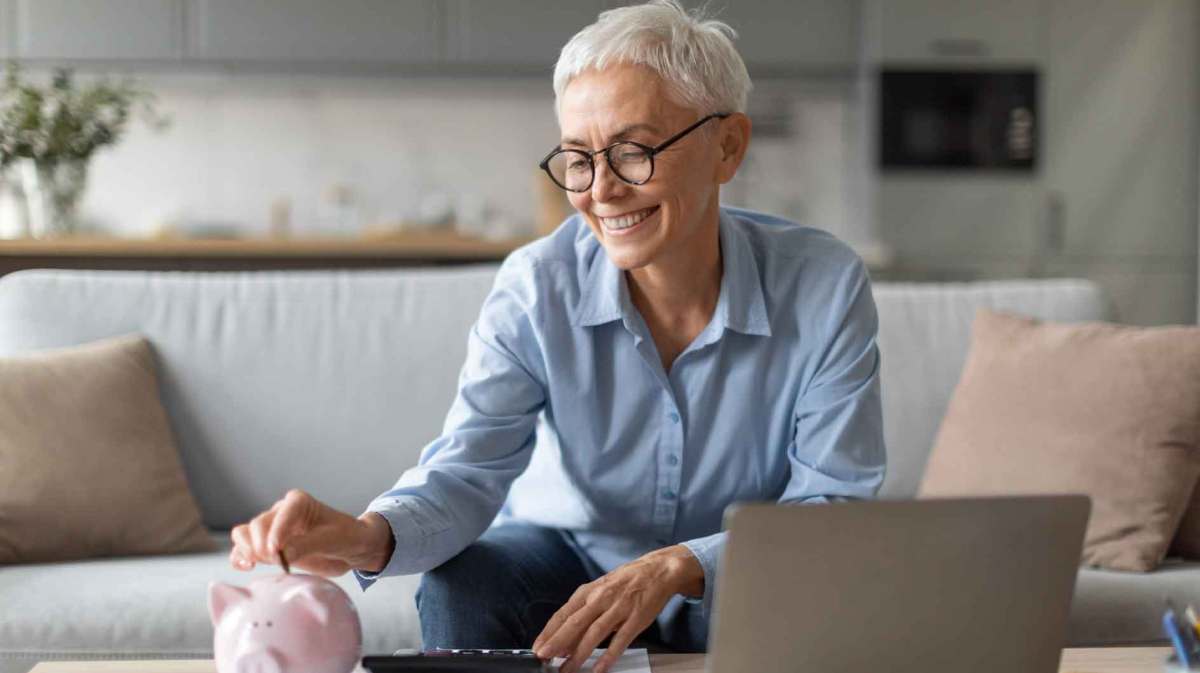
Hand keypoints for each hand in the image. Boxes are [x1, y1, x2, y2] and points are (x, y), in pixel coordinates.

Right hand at [229, 488, 394, 577]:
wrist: (352, 549)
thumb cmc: (346, 537)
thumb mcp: (332, 539)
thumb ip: (307, 545)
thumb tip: (281, 554)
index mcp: (299, 502)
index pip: (281, 513)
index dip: (276, 532)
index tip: (276, 552)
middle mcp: (281, 512)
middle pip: (258, 524)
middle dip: (261, 544)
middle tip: (275, 560)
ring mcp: (273, 530)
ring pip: (245, 533)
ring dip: (246, 548)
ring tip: (255, 563)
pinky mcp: (269, 547)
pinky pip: (245, 549)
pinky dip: (240, 556)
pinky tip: (246, 566)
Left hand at [532, 545, 703, 672]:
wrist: (658, 570)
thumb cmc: (626, 581)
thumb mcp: (599, 591)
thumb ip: (582, 614)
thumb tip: (565, 641)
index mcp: (589, 591)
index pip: (563, 614)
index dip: (549, 632)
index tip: (538, 647)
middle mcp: (601, 598)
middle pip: (574, 623)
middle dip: (557, 642)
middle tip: (544, 657)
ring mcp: (619, 608)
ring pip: (594, 634)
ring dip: (578, 654)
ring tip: (567, 669)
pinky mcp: (636, 618)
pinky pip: (620, 640)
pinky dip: (608, 656)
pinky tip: (599, 668)